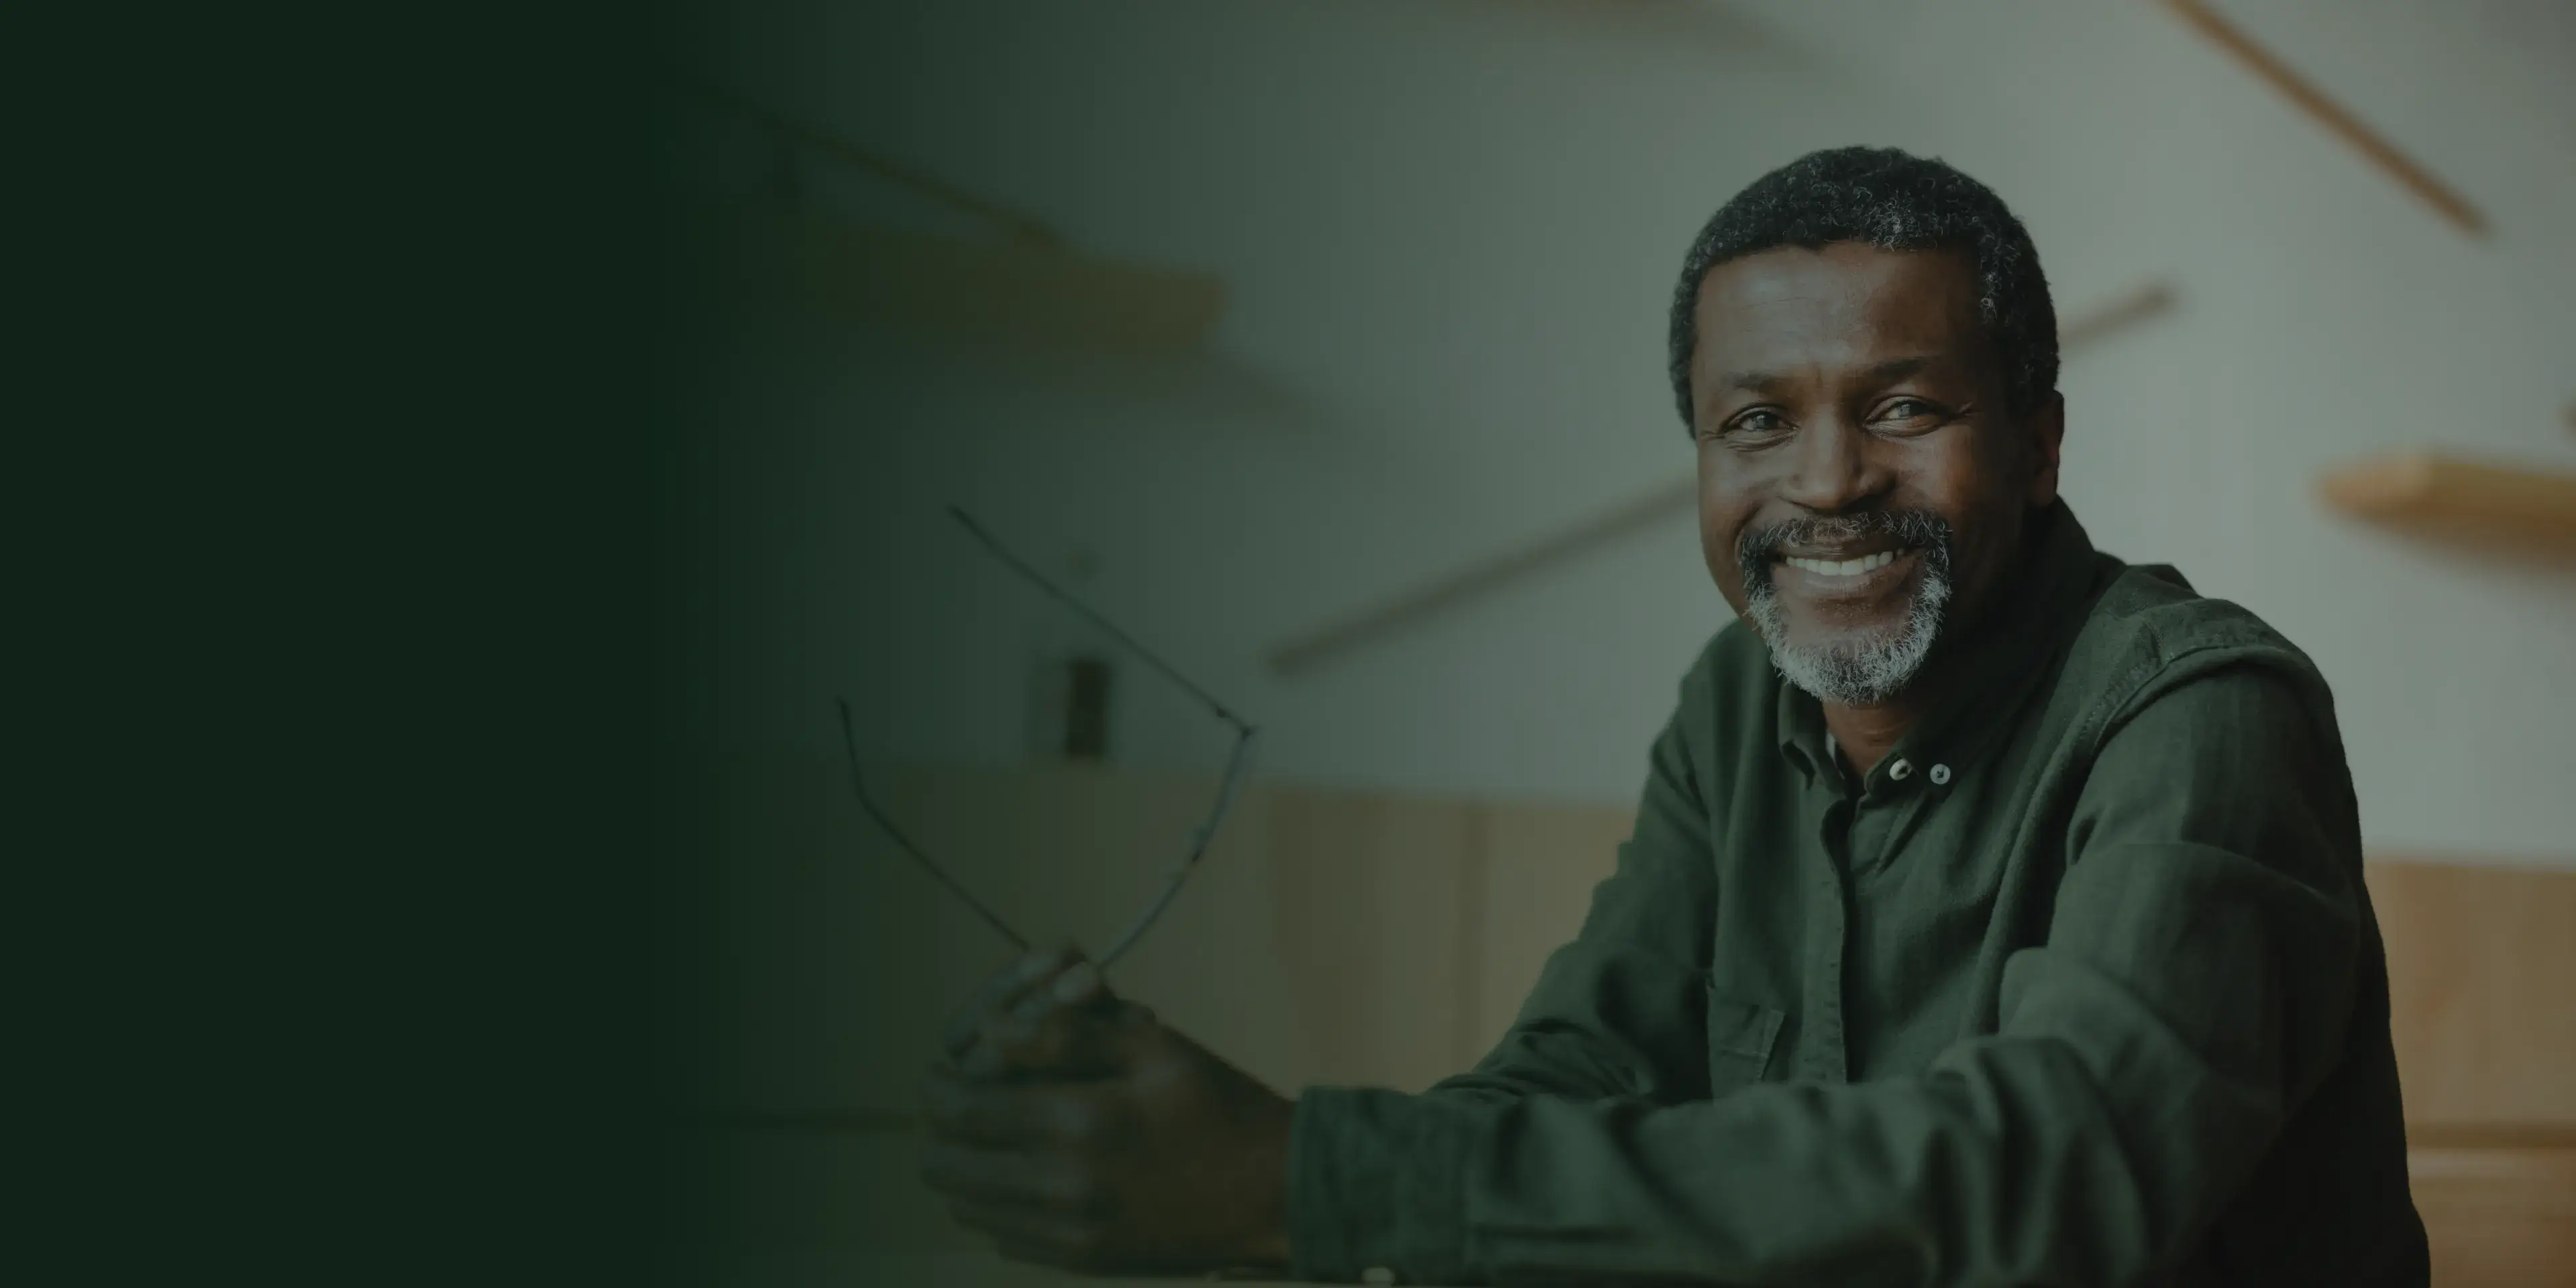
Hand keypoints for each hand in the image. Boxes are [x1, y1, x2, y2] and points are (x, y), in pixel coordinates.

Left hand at [920, 951, 1295, 1272]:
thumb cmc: (1215, 1103)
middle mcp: (1061, 1189)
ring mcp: (1069, 1235)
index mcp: (1077, 1124)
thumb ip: (1065, 1037)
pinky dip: (995, 1208)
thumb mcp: (1151, 1046)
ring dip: (963, 1170)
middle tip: (956, 1101)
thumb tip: (989, 1031)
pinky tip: (1022, 1175)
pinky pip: (1005, 1239)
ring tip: (986, 1137)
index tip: (936, 1070)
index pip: (961, 1112)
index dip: (935, 1087)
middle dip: (939, 1130)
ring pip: (968, 1208)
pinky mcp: (1084, 1262)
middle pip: (947, 1168)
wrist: (1275, 1190)